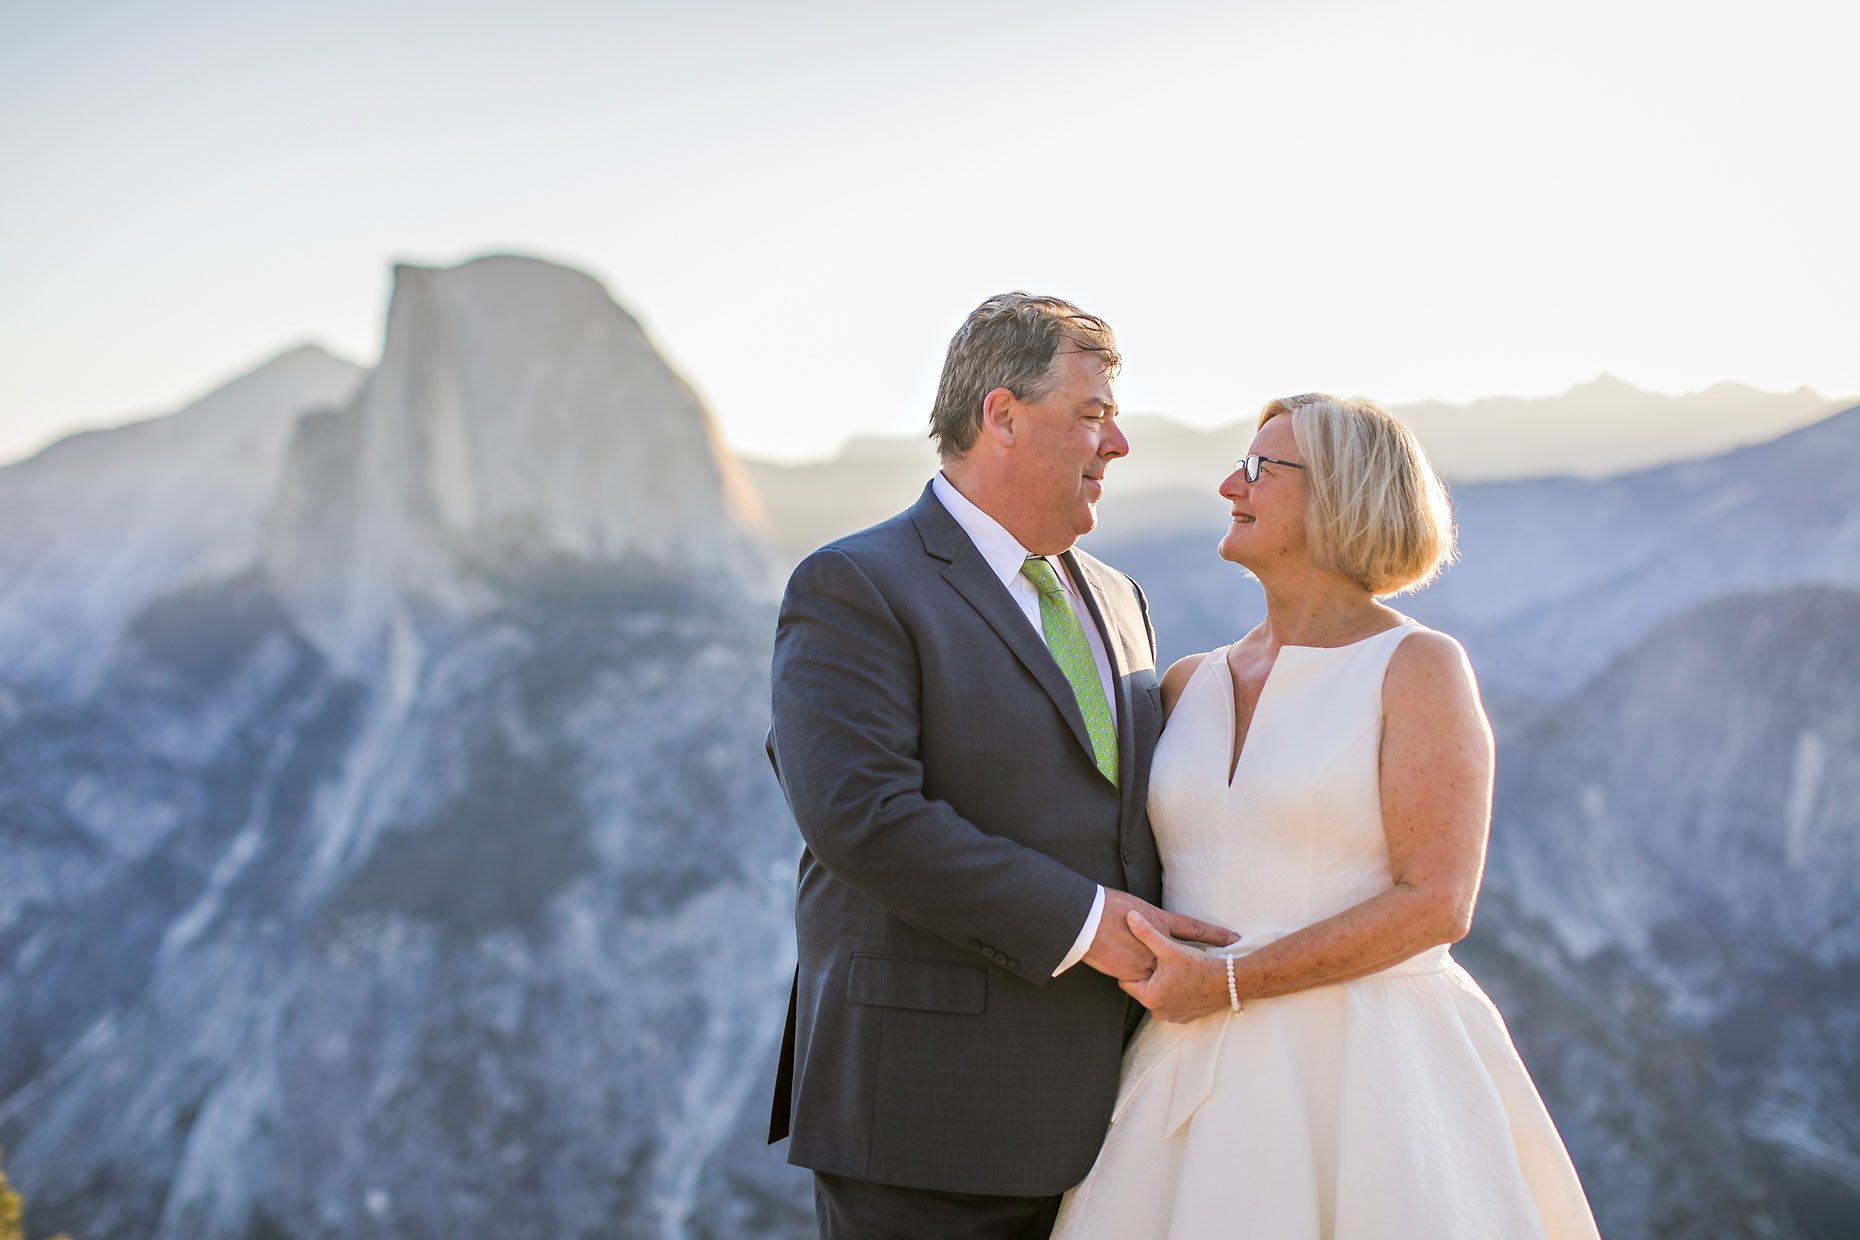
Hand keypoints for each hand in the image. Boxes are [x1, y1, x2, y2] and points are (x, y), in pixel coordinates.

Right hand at [1081, 889, 1239, 981]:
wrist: (1086, 921)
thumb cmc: (1105, 906)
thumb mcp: (1132, 906)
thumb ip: (1146, 920)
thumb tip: (1146, 919)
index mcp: (1161, 921)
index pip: (1195, 928)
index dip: (1215, 933)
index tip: (1234, 938)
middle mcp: (1159, 943)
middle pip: (1177, 958)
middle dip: (1187, 965)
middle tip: (1201, 970)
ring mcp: (1146, 961)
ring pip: (1160, 974)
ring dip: (1164, 979)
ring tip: (1177, 983)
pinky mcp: (1131, 974)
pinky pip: (1141, 984)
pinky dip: (1144, 985)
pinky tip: (1146, 987)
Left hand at [1118, 911, 1229, 1023]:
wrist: (1228, 982)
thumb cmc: (1198, 966)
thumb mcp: (1169, 948)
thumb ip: (1147, 933)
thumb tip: (1130, 916)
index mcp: (1149, 997)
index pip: (1127, 982)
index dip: (1133, 968)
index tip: (1140, 957)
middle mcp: (1158, 1012)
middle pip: (1143, 990)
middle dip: (1148, 977)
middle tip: (1157, 962)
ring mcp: (1172, 1017)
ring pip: (1157, 997)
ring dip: (1161, 987)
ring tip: (1170, 971)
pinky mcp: (1185, 1018)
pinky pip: (1172, 1005)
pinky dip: (1174, 995)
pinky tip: (1182, 981)